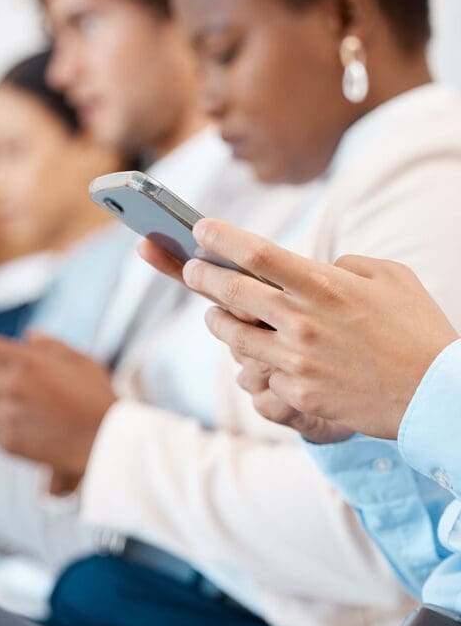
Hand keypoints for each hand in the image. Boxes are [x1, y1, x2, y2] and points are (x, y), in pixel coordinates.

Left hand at [0, 326, 117, 481]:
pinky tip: (26, 425)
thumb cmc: (96, 399)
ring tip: (16, 402)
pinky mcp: (4, 442)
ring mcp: (3, 416)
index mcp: (22, 360)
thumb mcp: (76, 360)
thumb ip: (47, 345)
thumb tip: (28, 335)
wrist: (105, 445)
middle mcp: (7, 386)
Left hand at [172, 219, 458, 440]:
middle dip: (200, 277)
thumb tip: (315, 268)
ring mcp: (297, 360)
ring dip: (218, 323)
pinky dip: (257, 364)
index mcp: (325, 286)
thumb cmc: (416, 330)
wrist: (436, 395)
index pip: (257, 254)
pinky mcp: (297, 392)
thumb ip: (344, 267)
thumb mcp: (390, 279)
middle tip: (189, 270)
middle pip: (231, 294)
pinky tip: (260, 358)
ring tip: (214, 315)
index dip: (221, 240)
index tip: (199, 230)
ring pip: (234, 338)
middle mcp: (303, 322)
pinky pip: (261, 374)